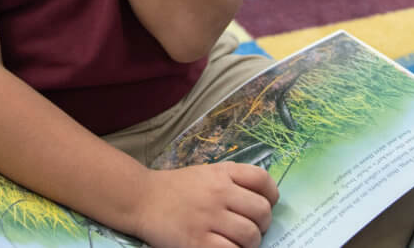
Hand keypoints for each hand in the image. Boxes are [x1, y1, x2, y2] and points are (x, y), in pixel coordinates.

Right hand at [134, 163, 278, 247]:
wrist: (142, 199)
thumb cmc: (178, 188)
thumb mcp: (207, 173)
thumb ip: (234, 181)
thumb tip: (264, 202)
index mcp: (223, 173)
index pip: (262, 180)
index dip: (271, 196)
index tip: (267, 205)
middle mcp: (218, 192)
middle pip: (262, 212)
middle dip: (262, 225)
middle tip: (250, 229)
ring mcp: (208, 218)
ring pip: (250, 236)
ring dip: (249, 243)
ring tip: (237, 242)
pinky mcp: (197, 242)